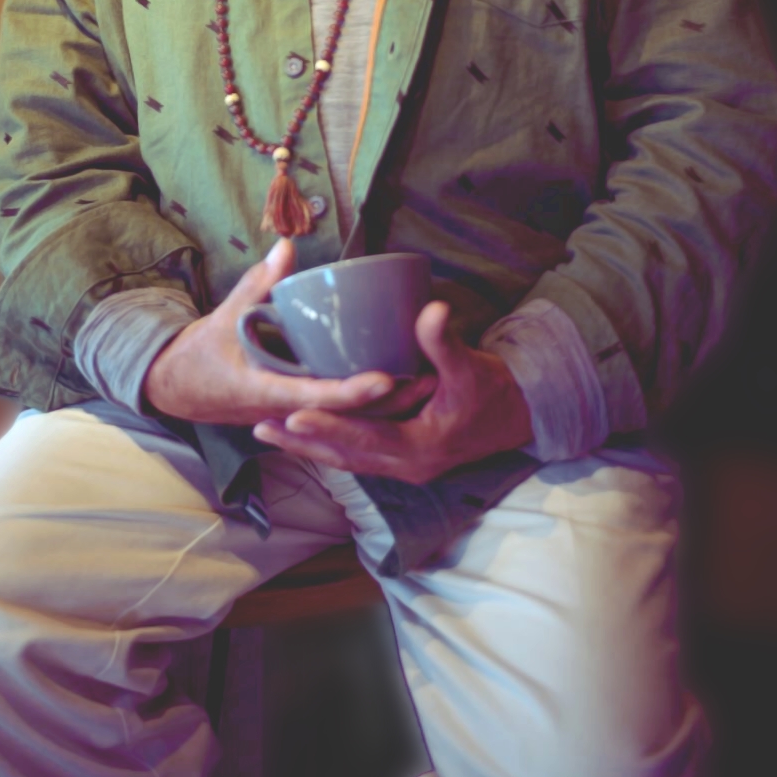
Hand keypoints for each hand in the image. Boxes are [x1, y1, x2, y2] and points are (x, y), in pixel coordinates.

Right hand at [143, 238, 418, 426]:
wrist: (178, 391)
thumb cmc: (199, 355)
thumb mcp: (223, 317)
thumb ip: (257, 283)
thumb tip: (287, 246)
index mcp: (265, 391)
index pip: (317, 395)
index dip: (353, 390)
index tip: (388, 377)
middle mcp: (286, 411)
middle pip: (346, 416)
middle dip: (389, 403)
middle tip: (432, 378)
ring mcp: (295, 417)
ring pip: (348, 421)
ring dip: (388, 407)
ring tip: (430, 381)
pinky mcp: (300, 414)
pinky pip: (340, 416)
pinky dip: (369, 405)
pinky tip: (401, 386)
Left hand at [251, 300, 533, 482]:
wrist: (517, 417)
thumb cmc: (492, 391)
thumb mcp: (470, 366)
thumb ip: (444, 342)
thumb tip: (428, 309)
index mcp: (420, 447)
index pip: (365, 440)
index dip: (328, 428)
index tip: (291, 415)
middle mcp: (406, 465)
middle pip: (344, 457)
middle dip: (302, 443)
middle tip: (258, 426)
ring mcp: (403, 467)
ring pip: (345, 460)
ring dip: (307, 447)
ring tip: (266, 431)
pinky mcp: (401, 459)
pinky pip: (356, 456)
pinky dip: (327, 445)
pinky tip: (303, 432)